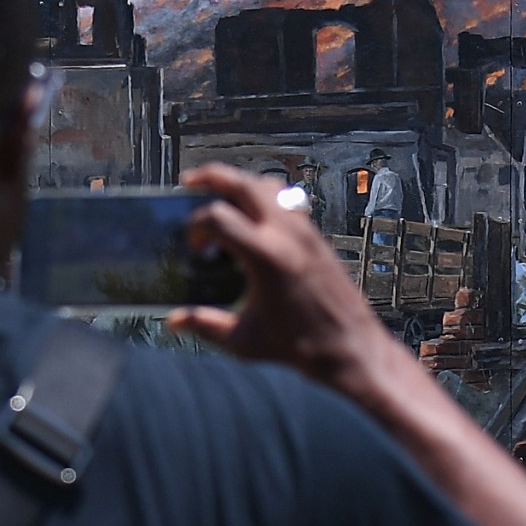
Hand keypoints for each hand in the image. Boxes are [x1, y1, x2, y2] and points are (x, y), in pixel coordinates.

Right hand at [166, 164, 404, 395]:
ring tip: (220, 195)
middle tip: (189, 181)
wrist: (351, 348)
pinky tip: (250, 218)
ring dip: (239, 183)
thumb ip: (206, 326)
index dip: (195, 226)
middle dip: (211, 177)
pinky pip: (285, 201)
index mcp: (266, 257)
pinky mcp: (316, 238)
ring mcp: (305, 232)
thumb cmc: (304, 347)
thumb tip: (174, 321)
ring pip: (267, 186)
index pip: (218, 217)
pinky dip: (262, 198)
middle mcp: (287, 236)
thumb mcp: (245, 341)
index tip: (194, 245)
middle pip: (242, 183)